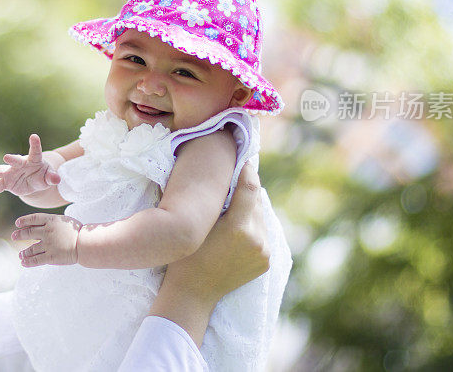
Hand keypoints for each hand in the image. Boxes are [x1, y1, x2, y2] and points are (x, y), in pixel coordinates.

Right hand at [0, 134, 60, 198]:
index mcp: (34, 160)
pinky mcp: (7, 182)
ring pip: (1, 171)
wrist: (34, 181)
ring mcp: (12, 172)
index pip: (35, 151)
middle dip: (12, 159)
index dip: (35, 144)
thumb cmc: (43, 175)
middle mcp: (20, 164)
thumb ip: (52, 177)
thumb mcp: (49, 177)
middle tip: (6, 157)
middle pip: (16, 161)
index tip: (34, 136)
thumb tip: (57, 179)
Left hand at [12, 213, 81, 266]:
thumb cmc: (77, 232)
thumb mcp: (64, 221)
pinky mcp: (51, 257)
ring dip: (24, 252)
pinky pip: (36, 260)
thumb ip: (52, 222)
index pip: (33, 218)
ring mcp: (48, 244)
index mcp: (51, 220)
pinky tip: (23, 262)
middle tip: (14, 236)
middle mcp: (47, 232)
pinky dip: (28, 262)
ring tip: (20, 254)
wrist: (85, 243)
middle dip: (19, 235)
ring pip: (31, 249)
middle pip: (28, 233)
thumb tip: (40, 224)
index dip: (24, 221)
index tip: (17, 223)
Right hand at [149, 162, 269, 345]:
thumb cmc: (186, 254)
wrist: (193, 292)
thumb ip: (218, 200)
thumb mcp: (199, 223)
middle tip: (235, 178)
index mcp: (240, 228)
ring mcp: (263, 252)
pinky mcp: (265, 262)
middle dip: (247, 190)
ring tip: (234, 203)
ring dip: (250, 208)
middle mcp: (257, 240)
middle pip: (256, 202)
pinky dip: (252, 226)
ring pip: (260, 218)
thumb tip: (231, 175)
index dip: (247, 171)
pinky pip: (262, 234)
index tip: (243, 160)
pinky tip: (238, 224)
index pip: (251, 188)